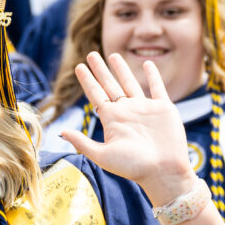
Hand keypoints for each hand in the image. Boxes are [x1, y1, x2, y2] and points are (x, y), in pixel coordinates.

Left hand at [63, 52, 196, 207]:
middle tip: (90, 54)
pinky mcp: (163, 108)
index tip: (78, 67)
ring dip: (121, 69)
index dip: (87, 80)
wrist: (163, 171)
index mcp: (112, 120)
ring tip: (113, 55)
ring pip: (130, 83)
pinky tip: (148, 63)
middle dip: (100, 69)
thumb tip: (61, 132)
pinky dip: (153, 75)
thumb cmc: (133, 167)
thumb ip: (82, 143)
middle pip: (110, 85)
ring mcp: (145, 109)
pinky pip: (157, 87)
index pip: (95, 95)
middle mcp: (126, 112)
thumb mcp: (103, 156)